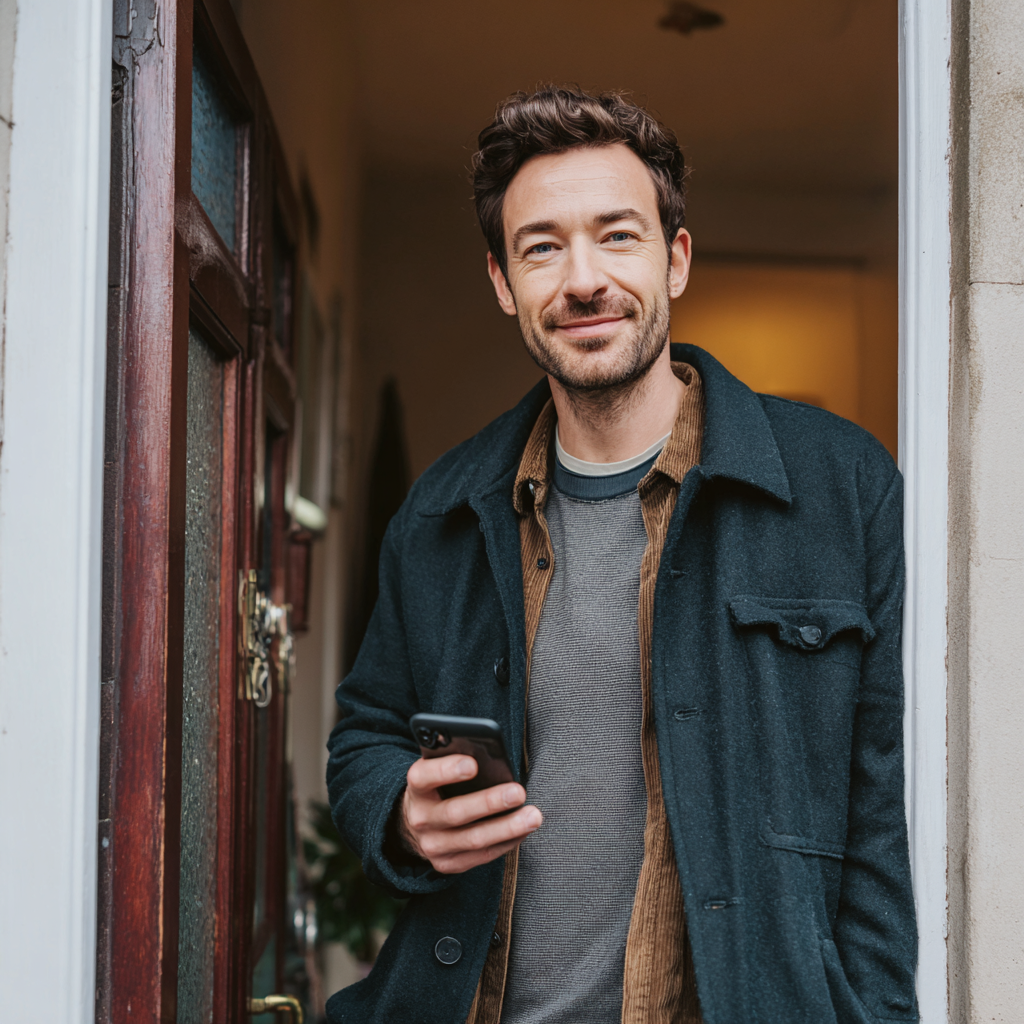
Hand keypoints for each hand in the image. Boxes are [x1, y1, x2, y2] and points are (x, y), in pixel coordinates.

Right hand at [398, 754, 541, 873]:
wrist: (417, 822)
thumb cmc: (438, 786)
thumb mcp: (438, 769)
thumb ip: (455, 759)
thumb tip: (489, 753)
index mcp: (416, 788)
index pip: (423, 777)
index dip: (446, 770)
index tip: (472, 764)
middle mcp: (420, 818)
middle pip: (455, 812)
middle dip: (489, 802)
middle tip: (518, 792)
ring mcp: (432, 845)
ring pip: (473, 839)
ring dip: (507, 828)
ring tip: (533, 816)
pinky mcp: (447, 864)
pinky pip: (482, 856)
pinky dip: (506, 842)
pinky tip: (524, 830)